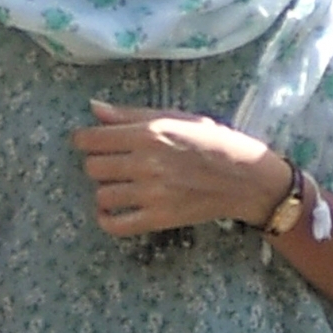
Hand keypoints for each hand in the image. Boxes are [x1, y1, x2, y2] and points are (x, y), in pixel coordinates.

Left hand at [70, 100, 287, 235]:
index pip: (91, 139)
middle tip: (115, 163)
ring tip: (122, 185)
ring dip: (107, 189)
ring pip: (101, 195)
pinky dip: (107, 219)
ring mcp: (152, 193)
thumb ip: (133, 114)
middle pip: (92, 167)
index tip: (92, 143)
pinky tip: (112, 210)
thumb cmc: (214, 142)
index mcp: (150, 134)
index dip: (85, 140)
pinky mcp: (159, 218)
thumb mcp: (178, 118)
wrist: (247, 178)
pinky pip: (115, 225)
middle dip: (98, 164)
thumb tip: (94, 108)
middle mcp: (147, 163)